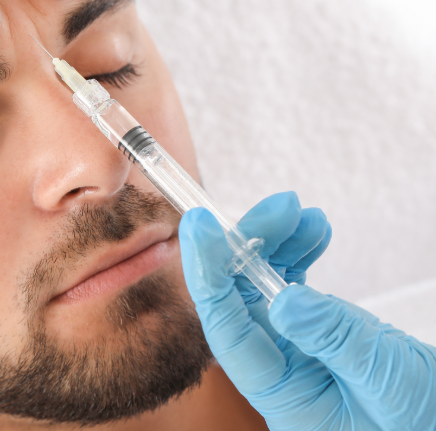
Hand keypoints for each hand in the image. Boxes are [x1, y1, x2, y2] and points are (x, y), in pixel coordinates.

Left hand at [179, 192, 435, 430]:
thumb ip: (336, 343)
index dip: (209, 273)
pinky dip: (297, 254)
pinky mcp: (310, 332)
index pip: (226, 328)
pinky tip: (313, 231)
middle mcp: (275, 368)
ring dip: (274, 243)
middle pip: (239, 296)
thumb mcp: (385, 385)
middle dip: (250, 244)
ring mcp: (290, 347)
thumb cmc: (420, 421)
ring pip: (261, 284)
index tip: (201, 226)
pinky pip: (289, 285)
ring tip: (301, 213)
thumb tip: (285, 299)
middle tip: (280, 206)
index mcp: (280, 394)